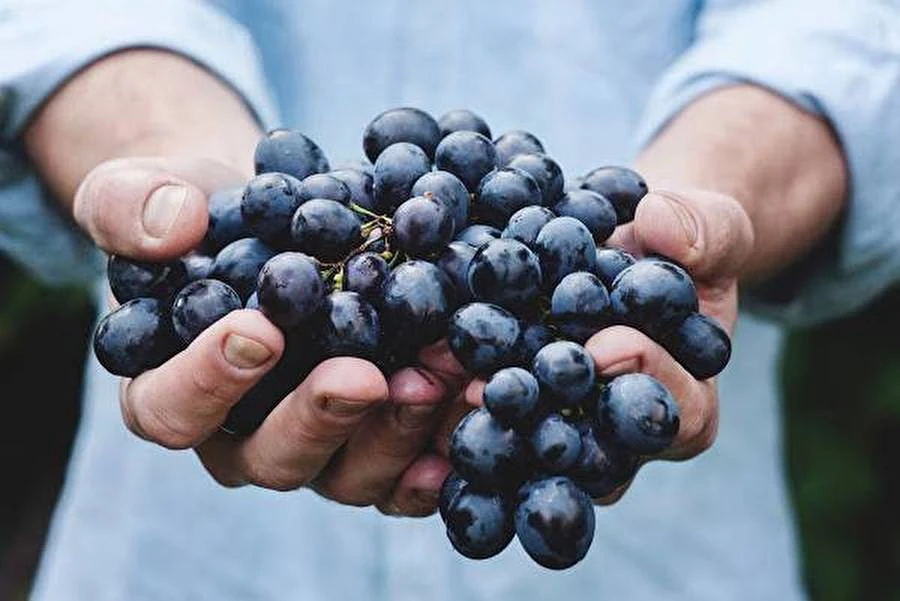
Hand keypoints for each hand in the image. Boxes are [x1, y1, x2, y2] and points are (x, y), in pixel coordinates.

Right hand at [75, 156, 468, 515]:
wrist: (275, 220)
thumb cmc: (201, 214)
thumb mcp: (146, 191)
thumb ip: (131, 205)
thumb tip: (172, 226)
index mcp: (171, 390)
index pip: (171, 409)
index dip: (208, 381)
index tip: (258, 330)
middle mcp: (244, 436)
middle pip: (273, 457)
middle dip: (321, 418)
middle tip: (364, 375)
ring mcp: (318, 446)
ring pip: (350, 473)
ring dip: (398, 431)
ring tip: (441, 376)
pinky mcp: (376, 439)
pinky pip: (408, 469)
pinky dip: (444, 447)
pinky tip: (475, 409)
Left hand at [402, 188, 753, 507]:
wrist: (624, 247)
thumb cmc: (677, 245)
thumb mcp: (709, 226)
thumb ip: (704, 230)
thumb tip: (661, 224)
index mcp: (684, 404)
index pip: (677, 414)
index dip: (647, 380)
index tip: (608, 343)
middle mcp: (618, 438)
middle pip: (589, 454)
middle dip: (545, 418)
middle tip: (497, 387)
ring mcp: (561, 432)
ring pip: (525, 450)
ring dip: (481, 421)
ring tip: (440, 381)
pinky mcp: (511, 414)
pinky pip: (481, 423)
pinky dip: (443, 402)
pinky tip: (409, 374)